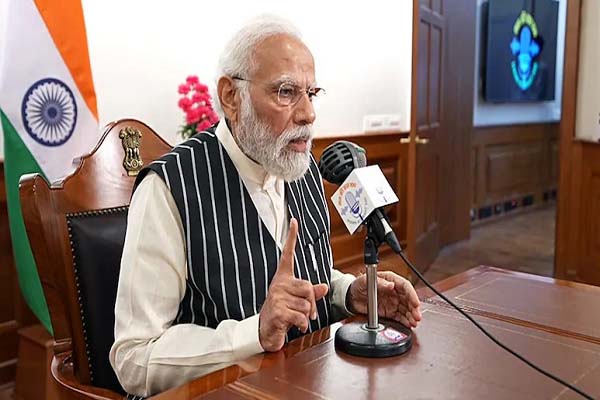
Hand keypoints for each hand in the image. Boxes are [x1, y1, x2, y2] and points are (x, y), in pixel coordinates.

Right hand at [259, 218, 328, 351]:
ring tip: (295, 319)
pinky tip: (294, 325)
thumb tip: (324, 287)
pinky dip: (302, 324)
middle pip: (308, 286)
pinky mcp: (277, 311)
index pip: (288, 254)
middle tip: (307, 313)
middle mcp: (279, 284)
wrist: (265, 331)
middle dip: (312, 303)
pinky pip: (301, 316)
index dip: (291, 237)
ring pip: (306, 304)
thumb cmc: (281, 313)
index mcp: (283, 278)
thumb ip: (311, 294)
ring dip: (306, 316)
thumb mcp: (297, 301)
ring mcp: (277, 297)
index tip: (294, 221)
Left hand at [347, 270, 420, 327]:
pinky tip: (409, 324)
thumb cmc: (358, 284)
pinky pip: (400, 317)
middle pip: (409, 299)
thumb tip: (391, 285)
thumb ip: (379, 282)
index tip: (415, 303)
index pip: (405, 286)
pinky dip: (405, 321)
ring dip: (411, 316)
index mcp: (391, 280)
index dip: (412, 295)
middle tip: (417, 317)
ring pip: (407, 309)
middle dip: (414, 308)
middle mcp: (394, 291)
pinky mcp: (390, 311)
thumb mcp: (365, 280)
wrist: (351, 297)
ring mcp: (393, 302)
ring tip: (414, 323)